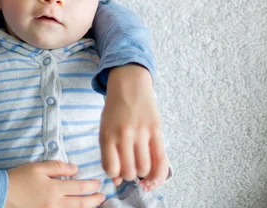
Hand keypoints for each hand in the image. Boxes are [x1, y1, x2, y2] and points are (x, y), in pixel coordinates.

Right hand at [5, 161, 104, 207]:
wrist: (3, 193)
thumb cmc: (19, 177)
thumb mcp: (37, 167)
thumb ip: (57, 167)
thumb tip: (75, 169)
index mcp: (54, 189)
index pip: (79, 187)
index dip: (91, 185)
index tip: (98, 183)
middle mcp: (56, 203)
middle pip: (81, 203)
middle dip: (94, 199)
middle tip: (102, 196)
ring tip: (95, 204)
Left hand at [100, 65, 168, 191]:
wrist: (129, 84)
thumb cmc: (115, 110)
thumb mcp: (105, 128)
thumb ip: (109, 153)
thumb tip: (117, 180)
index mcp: (107, 134)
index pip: (110, 168)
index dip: (114, 175)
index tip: (117, 170)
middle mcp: (123, 134)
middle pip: (129, 171)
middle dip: (129, 175)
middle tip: (130, 168)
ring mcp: (141, 132)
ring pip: (144, 168)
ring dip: (143, 174)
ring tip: (141, 166)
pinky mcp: (156, 130)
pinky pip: (161, 160)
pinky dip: (158, 174)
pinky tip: (155, 175)